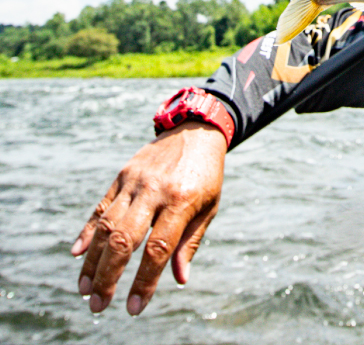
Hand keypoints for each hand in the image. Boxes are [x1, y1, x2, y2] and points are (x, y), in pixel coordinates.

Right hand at [72, 121, 226, 314]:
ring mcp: (135, 182)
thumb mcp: (209, 207)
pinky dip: (88, 232)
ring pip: (107, 225)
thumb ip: (190, 242)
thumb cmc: (207, 175)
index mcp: (181, 201)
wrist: (196, 131)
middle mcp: (155, 191)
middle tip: (98, 306)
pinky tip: (77, 255)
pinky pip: (101, 207)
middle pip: (125, 239)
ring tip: (84, 290)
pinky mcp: (123, 175)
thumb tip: (179, 279)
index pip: (158, 248)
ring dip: (93, 261)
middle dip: (109, 277)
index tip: (134, 307)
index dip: (144, 280)